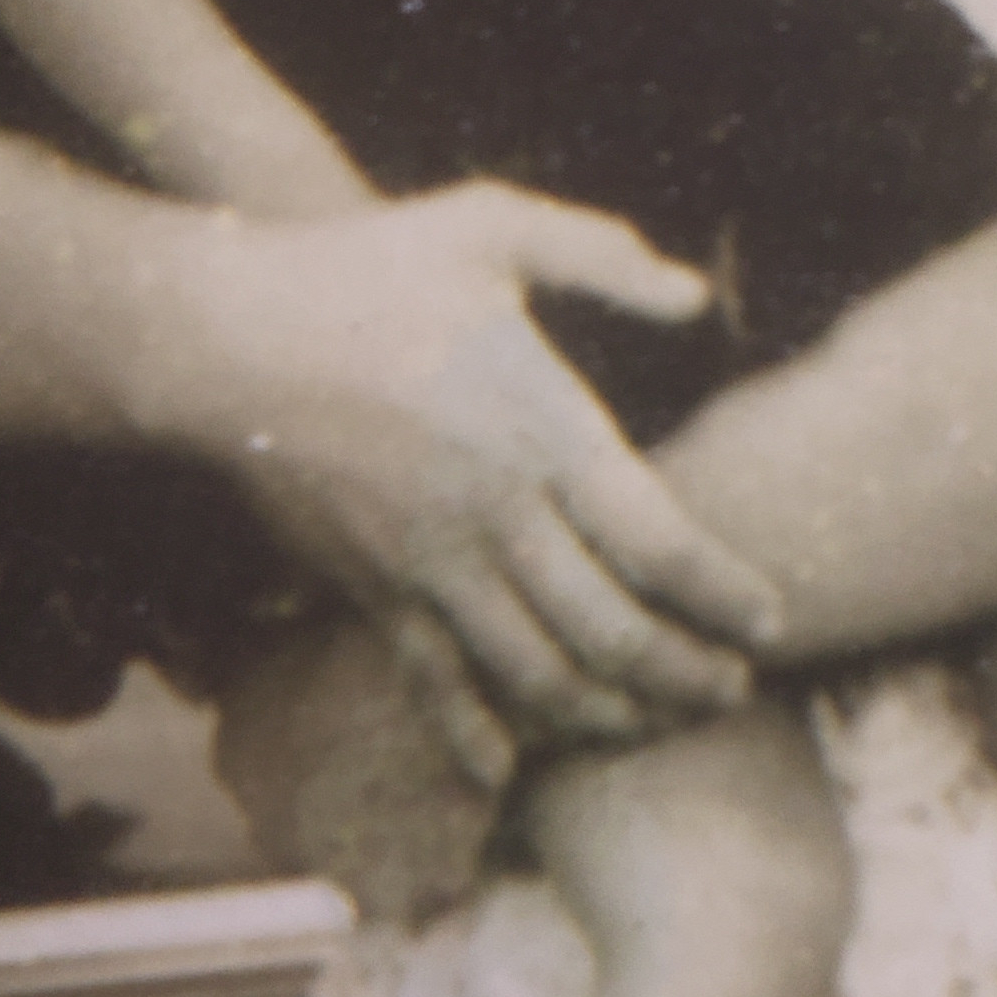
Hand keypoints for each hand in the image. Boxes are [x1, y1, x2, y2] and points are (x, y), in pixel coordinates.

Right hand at [170, 181, 782, 780]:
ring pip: (538, 679)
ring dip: (607, 717)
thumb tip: (694, 296)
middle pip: (616, 634)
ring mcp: (433, 565)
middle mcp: (497, 516)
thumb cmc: (366, 269)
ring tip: (653, 723)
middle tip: (731, 693)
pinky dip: (475, 740)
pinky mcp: (375, 593)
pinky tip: (509, 771)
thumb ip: (600, 257)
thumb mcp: (491, 226)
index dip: (727, 597)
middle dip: (686, 678)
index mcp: (543, 432)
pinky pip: (436, 689)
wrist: (227, 335)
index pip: (663, 544)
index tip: (769, 623)